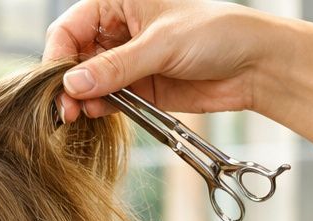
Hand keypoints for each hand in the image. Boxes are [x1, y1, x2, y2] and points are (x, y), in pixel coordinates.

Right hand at [48, 0, 312, 216]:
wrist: (256, 65)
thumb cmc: (217, 34)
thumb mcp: (162, 44)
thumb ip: (117, 67)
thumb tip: (74, 83)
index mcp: (120, 2)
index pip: (71, 26)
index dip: (59, 54)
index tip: (57, 80)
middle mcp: (120, 30)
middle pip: (75, 56)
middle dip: (67, 81)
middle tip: (63, 107)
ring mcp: (128, 61)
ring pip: (89, 82)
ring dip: (81, 100)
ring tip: (77, 116)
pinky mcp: (140, 89)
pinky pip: (109, 101)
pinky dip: (99, 111)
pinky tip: (94, 117)